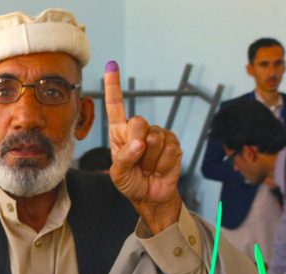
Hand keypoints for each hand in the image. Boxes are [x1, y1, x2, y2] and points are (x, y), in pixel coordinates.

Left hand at [104, 61, 183, 233]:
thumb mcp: (119, 174)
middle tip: (136, 161)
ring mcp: (157, 134)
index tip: (111, 65)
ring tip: (147, 168)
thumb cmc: (130, 182)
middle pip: (138, 122)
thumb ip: (124, 158)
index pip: (116, 106)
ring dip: (149, 160)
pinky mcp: (173, 143)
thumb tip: (140, 143)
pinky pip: (169, 150)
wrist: (151, 196)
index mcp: (119, 132)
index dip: (113, 86)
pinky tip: (159, 169)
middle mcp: (138, 129)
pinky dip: (162, 164)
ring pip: (154, 139)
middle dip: (136, 144)